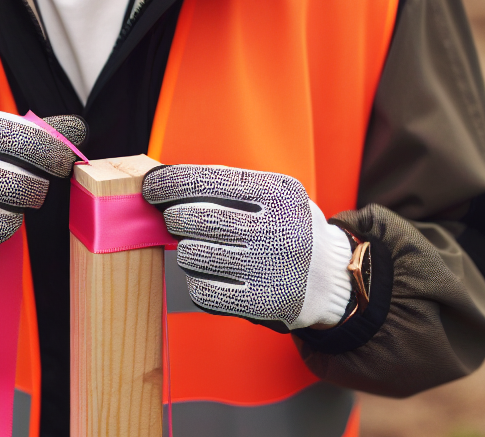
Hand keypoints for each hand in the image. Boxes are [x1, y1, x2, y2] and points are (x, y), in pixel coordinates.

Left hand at [142, 165, 352, 329]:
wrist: (333, 278)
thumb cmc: (289, 228)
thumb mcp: (274, 195)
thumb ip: (229, 186)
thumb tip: (167, 184)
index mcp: (280, 192)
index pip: (209, 180)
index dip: (170, 183)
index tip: (151, 188)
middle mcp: (279, 229)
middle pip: (198, 219)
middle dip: (175, 218)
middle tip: (174, 220)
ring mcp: (272, 268)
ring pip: (194, 255)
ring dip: (185, 251)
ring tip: (198, 249)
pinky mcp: (263, 303)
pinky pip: (203, 291)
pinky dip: (195, 281)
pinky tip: (208, 275)